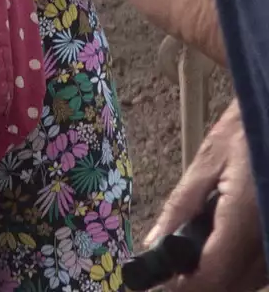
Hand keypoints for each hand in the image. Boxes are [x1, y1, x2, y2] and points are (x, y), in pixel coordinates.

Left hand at [148, 100, 264, 291]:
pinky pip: (262, 269)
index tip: (160, 286)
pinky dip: (240, 273)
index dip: (185, 286)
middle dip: (200, 286)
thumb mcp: (205, 164)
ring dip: (221, 281)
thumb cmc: (242, 135)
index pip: (213, 272)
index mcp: (242, 216)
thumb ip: (180, 207)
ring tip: (187, 268)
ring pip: (251, 281)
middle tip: (170, 277)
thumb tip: (154, 242)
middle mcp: (265, 235)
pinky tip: (217, 259)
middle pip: (234, 285)